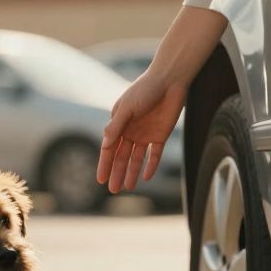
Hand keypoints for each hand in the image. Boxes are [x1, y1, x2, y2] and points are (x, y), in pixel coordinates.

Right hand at [97, 70, 186, 193]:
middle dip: (116, 173)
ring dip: (131, 172)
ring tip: (128, 187)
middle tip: (113, 190)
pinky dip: (150, 165)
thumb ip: (116, 126)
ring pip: (136, 158)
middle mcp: (130, 132)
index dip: (104, 164)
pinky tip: (146, 177)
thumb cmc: (145, 89)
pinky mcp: (161, 135)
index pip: (109, 149)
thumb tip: (105, 145)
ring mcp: (145, 134)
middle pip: (121, 157)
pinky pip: (154, 154)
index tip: (101, 180)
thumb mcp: (127, 107)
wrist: (170, 80)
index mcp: (119, 124)